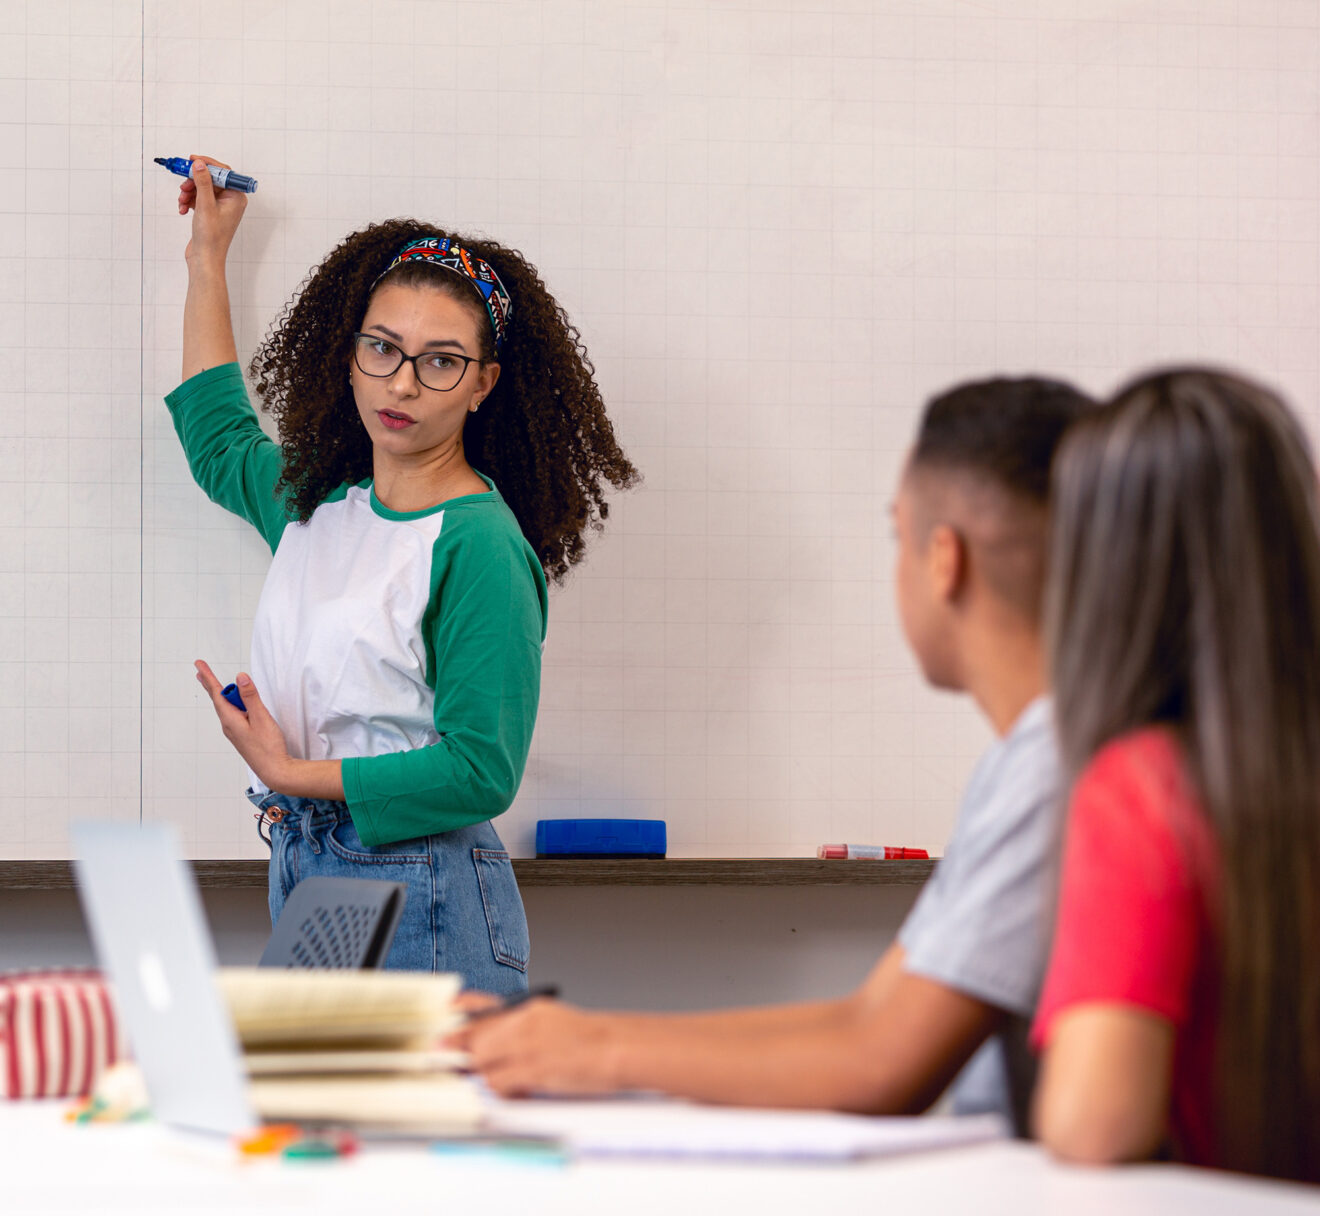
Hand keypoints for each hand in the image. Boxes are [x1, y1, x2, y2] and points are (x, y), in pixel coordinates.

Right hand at [180, 154, 246, 266]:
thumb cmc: (211, 237)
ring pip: (201, 188)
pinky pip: (198, 198)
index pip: (223, 172)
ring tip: (182, 201)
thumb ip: (203, 182)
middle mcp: (231, 201)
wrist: (205, 258)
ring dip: (189, 192)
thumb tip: (200, 164)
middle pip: (210, 179)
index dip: (207, 164)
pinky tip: (183, 209)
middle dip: (194, 181)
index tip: (192, 160)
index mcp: (236, 197)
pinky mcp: (210, 213)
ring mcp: (220, 207)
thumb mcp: (205, 205)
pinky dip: (189, 201)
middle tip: (182, 184)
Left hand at [194, 661, 292, 789]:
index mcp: (230, 719)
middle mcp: (229, 726)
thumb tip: (240, 677)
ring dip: (226, 695)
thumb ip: (251, 696)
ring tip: (219, 685)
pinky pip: (234, 715)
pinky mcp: (242, 735)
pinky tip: (239, 705)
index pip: (217, 693)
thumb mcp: (261, 717)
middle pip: (219, 700)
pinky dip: (234, 705)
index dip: (208, 677)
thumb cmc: (269, 747)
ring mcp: (235, 732)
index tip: (199, 665)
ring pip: (228, 708)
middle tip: (202, 671)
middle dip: (211, 685)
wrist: (275, 770)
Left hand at [452, 1000, 622, 1096]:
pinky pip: (497, 1083)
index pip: (477, 1005)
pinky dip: (503, 1091)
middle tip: (447, 1061)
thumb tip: (487, 1045)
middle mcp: (521, 1021)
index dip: (452, 1015)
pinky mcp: (531, 1068)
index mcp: (526, 1007)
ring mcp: (525, 1043)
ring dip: (487, 1076)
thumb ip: (519, 1028)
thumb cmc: (589, 1040)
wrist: (616, 1047)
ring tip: (506, 1078)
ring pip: (481, 1062)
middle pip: (471, 1037)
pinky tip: (519, 1090)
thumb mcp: (551, 1021)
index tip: (438, 1024)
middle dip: (458, 1051)